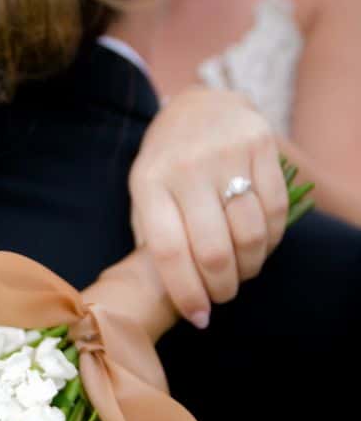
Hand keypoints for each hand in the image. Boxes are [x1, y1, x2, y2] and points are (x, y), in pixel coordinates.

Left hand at [129, 87, 288, 327]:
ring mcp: (226, 154)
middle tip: (222, 296)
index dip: (185, 292)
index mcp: (149, 183)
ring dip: (249, 268)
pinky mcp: (261, 145)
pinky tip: (259, 245)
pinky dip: (271, 240)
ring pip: (250, 235)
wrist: (199, 104)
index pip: (167, 251)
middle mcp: (186, 168)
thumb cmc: (167, 163)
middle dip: (221, 288)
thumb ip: (151, 237)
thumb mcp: (144, 194)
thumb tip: (169, 291)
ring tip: (240, 272)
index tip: (198, 316)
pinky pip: (276, 210)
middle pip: (212, 251)